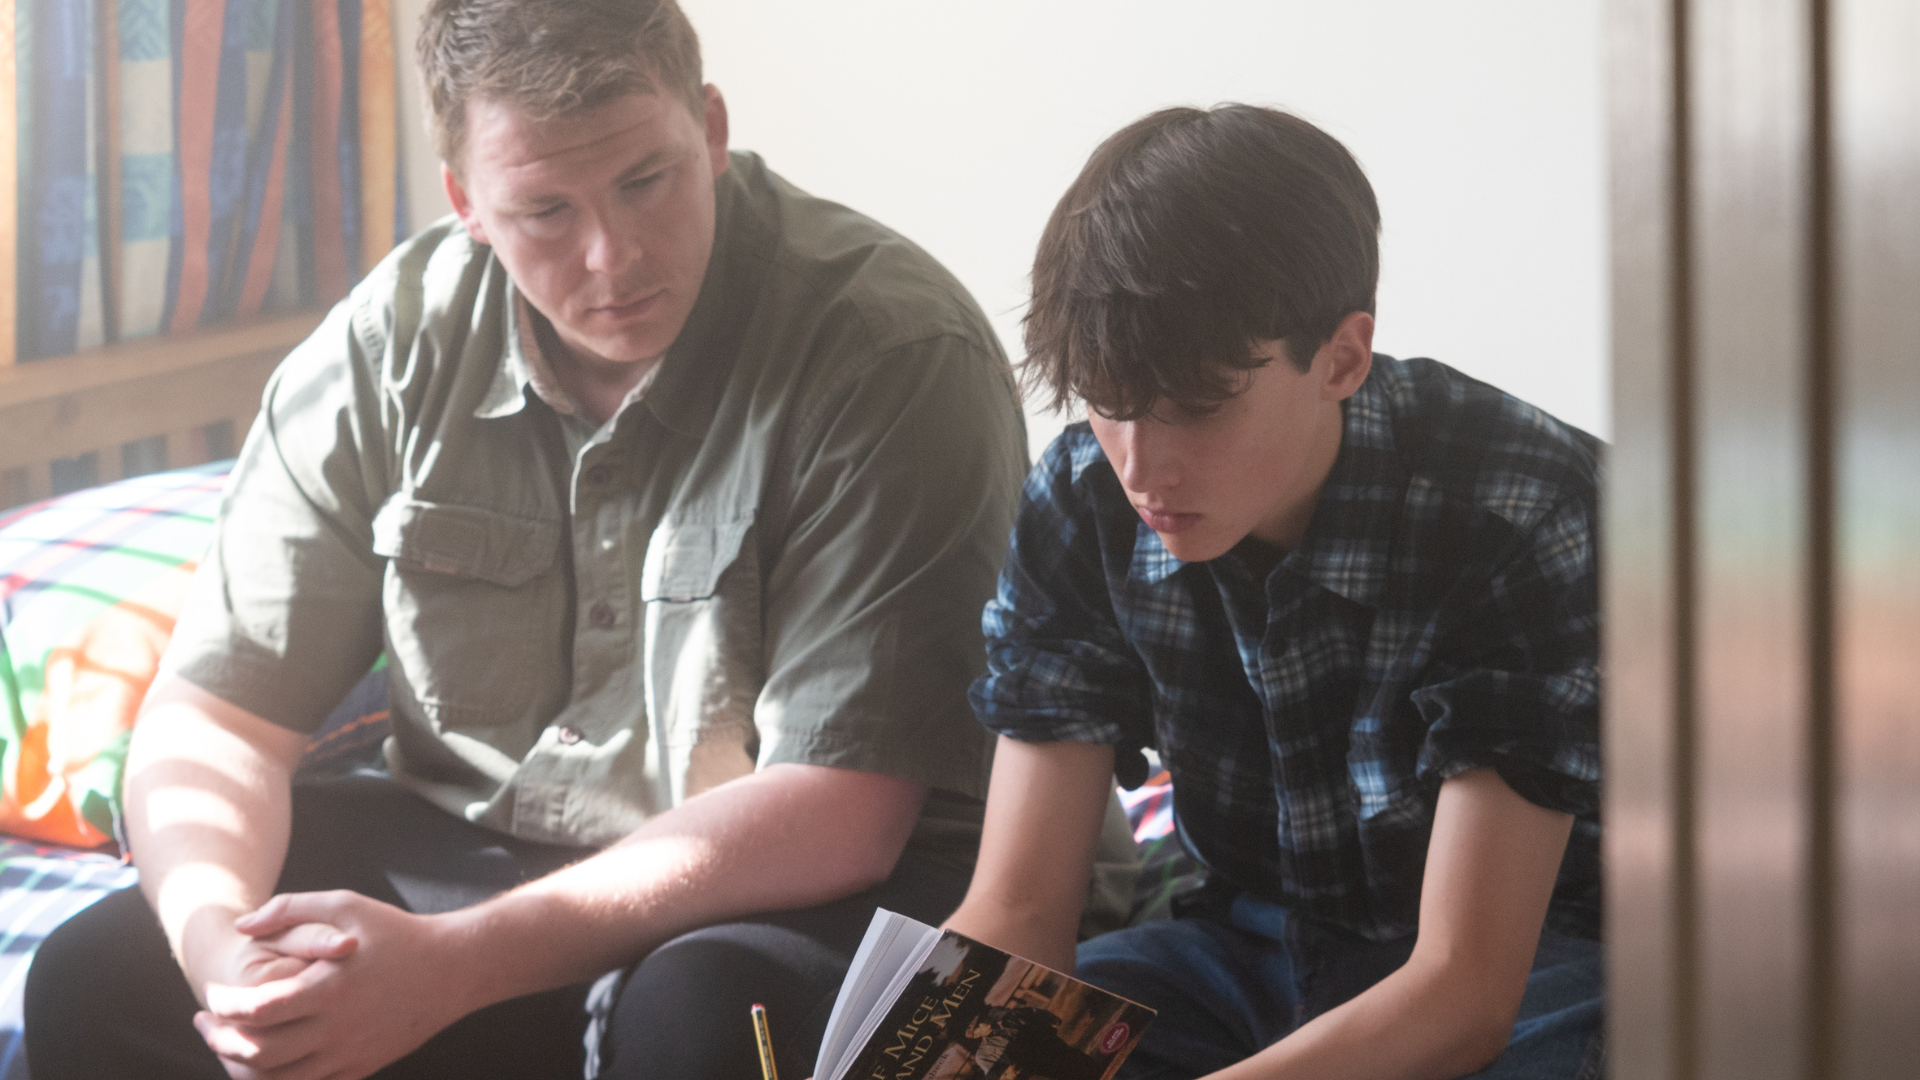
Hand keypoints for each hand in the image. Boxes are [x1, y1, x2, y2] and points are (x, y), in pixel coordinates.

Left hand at [193, 891, 476, 1079]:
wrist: (454, 969)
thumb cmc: (397, 932)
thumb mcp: (346, 905)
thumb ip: (290, 909)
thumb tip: (242, 927)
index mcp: (330, 988)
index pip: (256, 1010)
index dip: (223, 1005)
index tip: (212, 995)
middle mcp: (337, 1028)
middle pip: (257, 1053)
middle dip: (219, 1041)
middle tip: (205, 1023)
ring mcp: (349, 1053)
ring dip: (240, 1067)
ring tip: (227, 1045)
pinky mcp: (360, 1067)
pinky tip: (263, 1058)